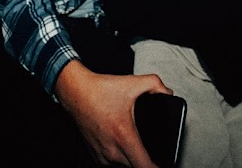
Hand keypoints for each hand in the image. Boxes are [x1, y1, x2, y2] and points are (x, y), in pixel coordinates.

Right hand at [56, 62, 170, 166]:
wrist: (74, 91)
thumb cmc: (98, 91)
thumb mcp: (132, 83)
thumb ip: (155, 84)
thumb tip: (166, 92)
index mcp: (124, 137)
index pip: (145, 166)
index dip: (157, 167)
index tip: (162, 163)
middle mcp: (112, 151)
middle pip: (136, 167)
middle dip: (145, 160)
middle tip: (150, 149)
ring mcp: (102, 155)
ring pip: (124, 167)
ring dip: (131, 159)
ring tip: (136, 145)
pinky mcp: (94, 154)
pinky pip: (112, 164)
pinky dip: (119, 157)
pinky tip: (122, 144)